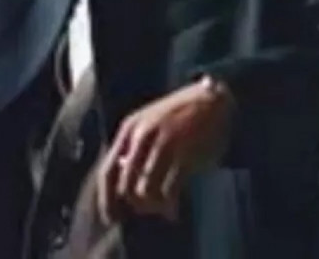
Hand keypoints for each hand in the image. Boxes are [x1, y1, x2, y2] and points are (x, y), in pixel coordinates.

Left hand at [97, 77, 234, 224]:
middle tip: (150, 209)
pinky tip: (174, 211)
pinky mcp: (185, 155)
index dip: (106, 199)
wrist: (212, 99)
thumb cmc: (180, 115)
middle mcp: (143, 135)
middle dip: (135, 205)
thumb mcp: (149, 122)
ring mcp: (164, 145)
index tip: (111, 219)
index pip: (108, 170)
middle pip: (125, 186)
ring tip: (164, 208)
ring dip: (153, 206)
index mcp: (130, 128)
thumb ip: (134, 148)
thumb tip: (123, 187)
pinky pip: (168, 192)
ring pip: (145, 192)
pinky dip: (169, 206)